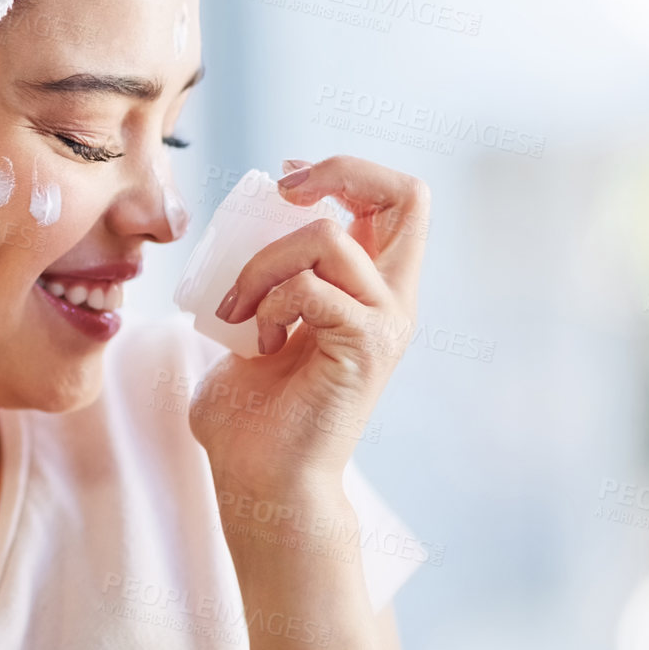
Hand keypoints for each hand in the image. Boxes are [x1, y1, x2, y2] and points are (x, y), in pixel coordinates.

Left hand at [187, 155, 429, 497]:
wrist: (258, 478)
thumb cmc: (250, 410)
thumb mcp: (254, 319)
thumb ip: (265, 274)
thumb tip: (244, 223)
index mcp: (368, 286)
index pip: (395, 199)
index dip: (343, 171)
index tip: (285, 181)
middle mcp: (391, 299)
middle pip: (409, 196)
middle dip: (340, 172)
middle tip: (283, 192)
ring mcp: (384, 323)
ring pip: (328, 237)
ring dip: (263, 263)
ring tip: (239, 311)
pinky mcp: (365, 349)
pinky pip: (312, 289)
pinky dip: (269, 303)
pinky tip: (258, 342)